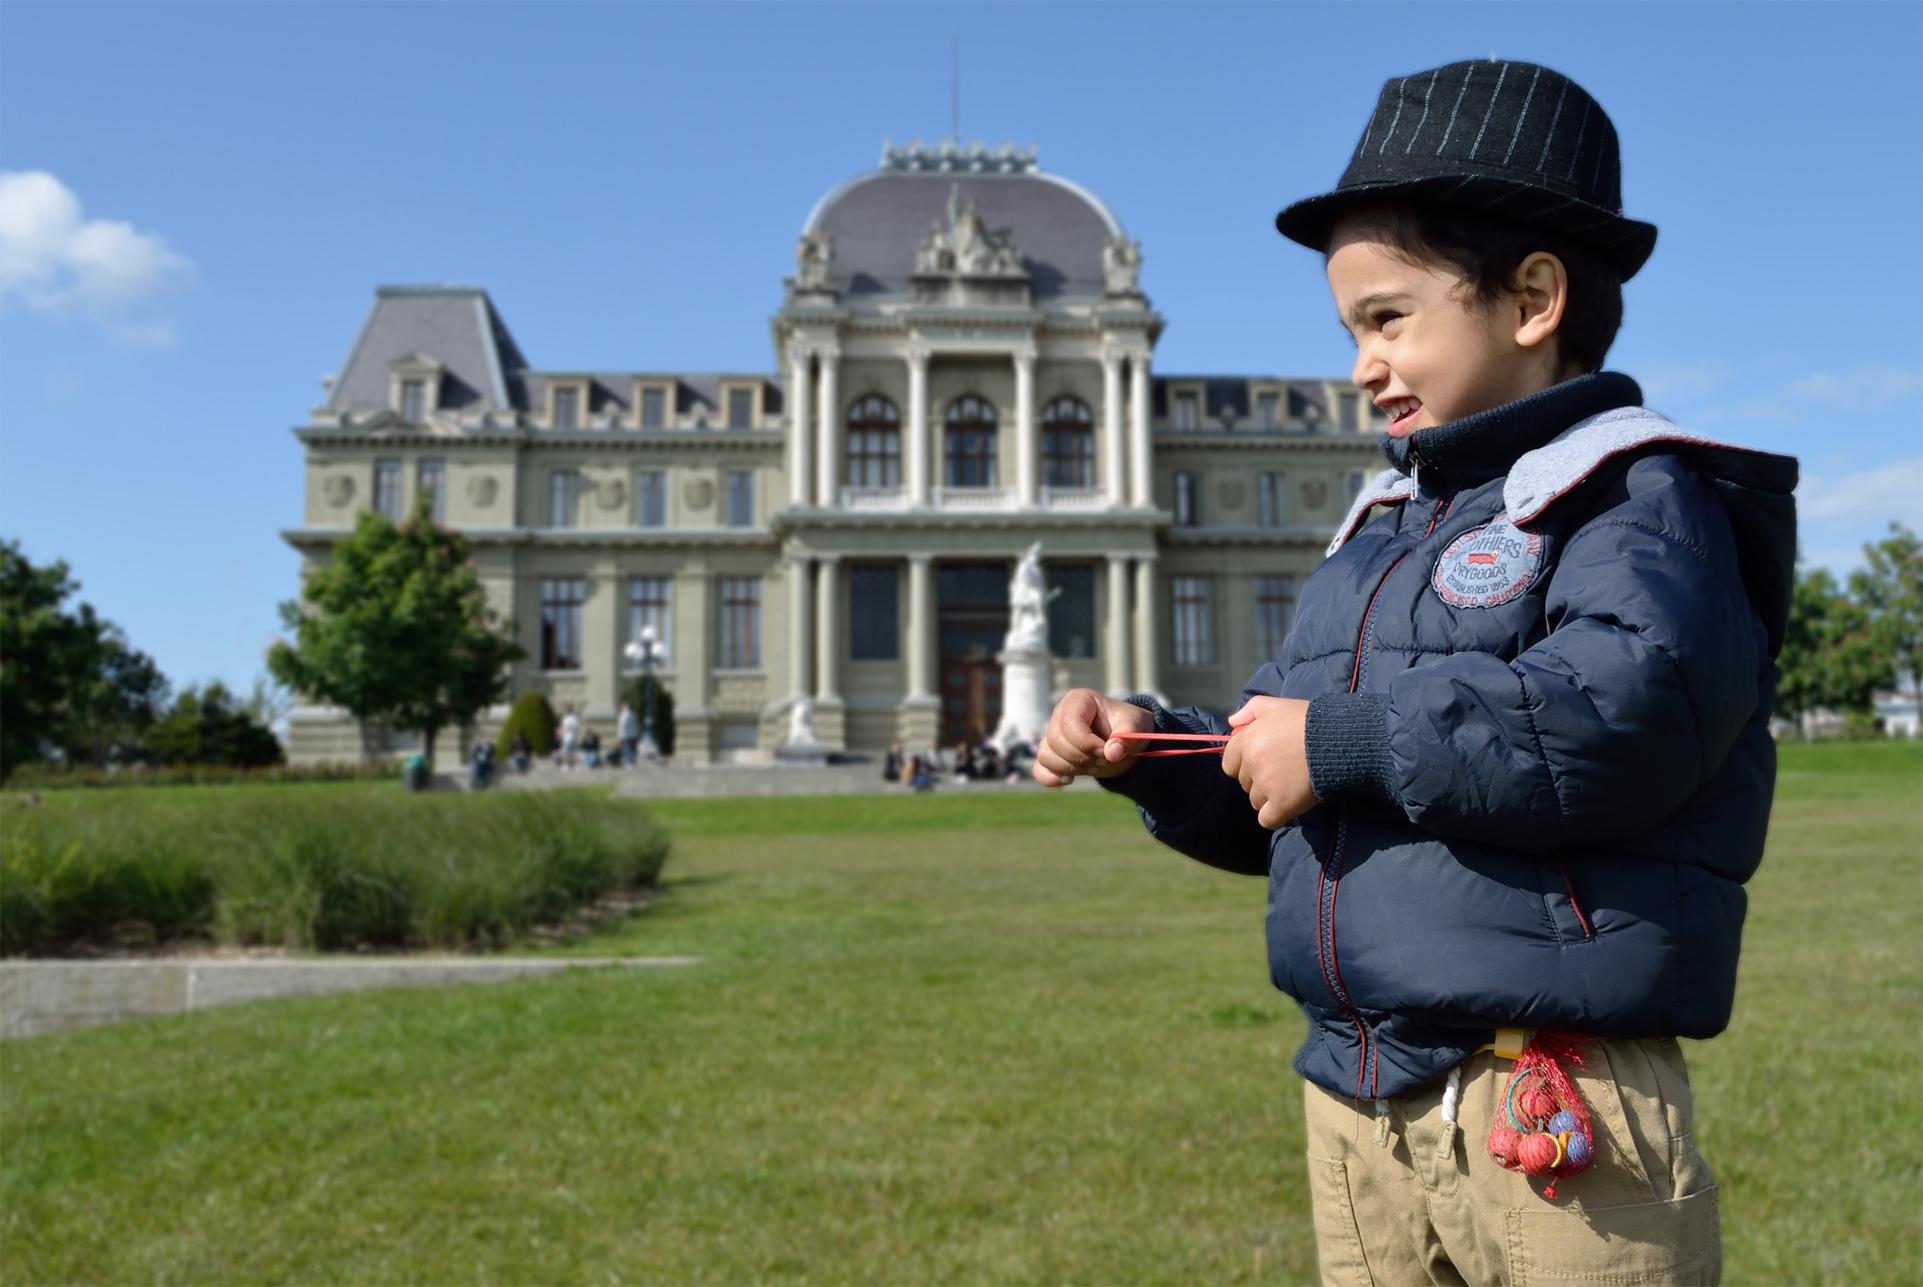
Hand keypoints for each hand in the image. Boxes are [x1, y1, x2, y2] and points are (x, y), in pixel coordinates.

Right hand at [1033, 688, 1154, 786]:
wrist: (1124, 741)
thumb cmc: (1127, 726)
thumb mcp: (1135, 727)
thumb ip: (1127, 737)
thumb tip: (1111, 754)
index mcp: (1078, 700)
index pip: (1069, 723)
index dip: (1086, 743)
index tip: (1105, 752)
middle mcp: (1059, 714)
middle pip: (1056, 741)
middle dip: (1082, 757)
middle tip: (1104, 760)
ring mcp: (1052, 733)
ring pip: (1046, 755)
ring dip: (1072, 768)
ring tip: (1094, 766)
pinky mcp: (1051, 753)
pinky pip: (1040, 768)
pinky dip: (1051, 778)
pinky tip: (1069, 780)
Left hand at [1222, 696, 1316, 828]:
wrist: (1341, 739)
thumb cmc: (1311, 720)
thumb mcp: (1279, 705)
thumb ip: (1252, 709)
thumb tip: (1232, 722)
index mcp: (1247, 740)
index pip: (1230, 764)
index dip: (1246, 764)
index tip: (1266, 761)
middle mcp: (1252, 763)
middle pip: (1245, 783)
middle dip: (1260, 779)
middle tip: (1285, 770)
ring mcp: (1266, 785)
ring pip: (1256, 801)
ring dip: (1270, 797)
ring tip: (1292, 783)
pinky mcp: (1283, 804)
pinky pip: (1267, 820)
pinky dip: (1277, 815)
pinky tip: (1290, 804)